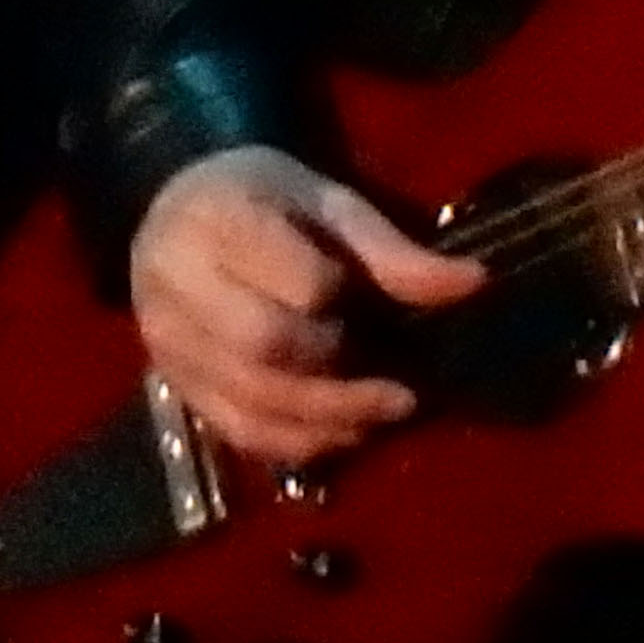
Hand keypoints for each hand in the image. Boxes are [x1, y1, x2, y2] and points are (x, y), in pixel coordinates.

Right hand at [127, 145, 486, 474]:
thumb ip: (390, 250)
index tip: (359, 294)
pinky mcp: (174, 383)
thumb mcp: (327, 203)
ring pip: (253, 402)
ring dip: (331, 420)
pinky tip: (343, 433)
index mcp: (220, 218)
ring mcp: (168, 340)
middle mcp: (177, 282)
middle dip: (342, 376)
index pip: (298, 281)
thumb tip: (476, 283)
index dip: (342, 297)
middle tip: (398, 385)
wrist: (177, 210)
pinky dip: (298, 444)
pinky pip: (238, 432)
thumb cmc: (264, 198)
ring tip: (387, 414)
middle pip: (267, 348)